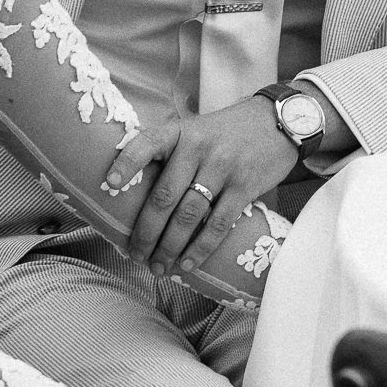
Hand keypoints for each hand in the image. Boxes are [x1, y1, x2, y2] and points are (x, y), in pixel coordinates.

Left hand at [102, 97, 296, 277]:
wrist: (278, 120)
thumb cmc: (228, 132)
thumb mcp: (197, 130)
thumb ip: (173, 154)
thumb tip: (138, 193)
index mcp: (180, 132)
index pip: (147, 143)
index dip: (127, 163)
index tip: (109, 183)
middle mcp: (198, 148)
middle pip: (164, 195)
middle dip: (146, 231)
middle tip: (134, 254)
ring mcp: (223, 168)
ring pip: (188, 215)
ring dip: (169, 246)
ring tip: (158, 266)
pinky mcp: (245, 187)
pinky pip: (218, 224)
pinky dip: (200, 248)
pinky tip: (188, 264)